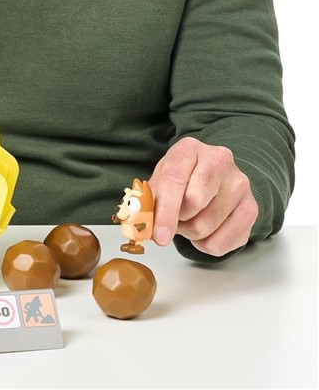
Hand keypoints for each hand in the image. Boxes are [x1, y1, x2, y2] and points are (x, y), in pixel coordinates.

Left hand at [149, 137, 257, 256]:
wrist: (214, 176)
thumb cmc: (181, 178)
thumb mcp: (160, 179)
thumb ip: (148, 200)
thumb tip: (140, 224)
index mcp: (189, 148)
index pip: (175, 180)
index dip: (165, 211)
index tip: (158, 235)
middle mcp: (219, 160)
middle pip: (194, 202)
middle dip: (178, 219)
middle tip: (174, 218)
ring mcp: (240, 184)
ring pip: (207, 226)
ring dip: (190, 233)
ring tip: (190, 220)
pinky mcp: (252, 208)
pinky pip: (223, 242)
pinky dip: (206, 244)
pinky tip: (206, 229)